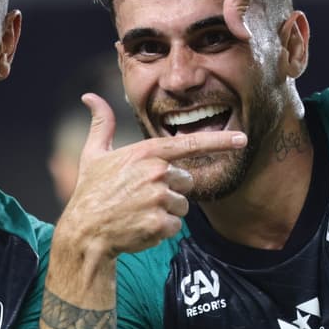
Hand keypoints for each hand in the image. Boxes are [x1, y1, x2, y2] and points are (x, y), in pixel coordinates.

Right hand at [58, 93, 246, 258]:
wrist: (85, 232)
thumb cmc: (90, 191)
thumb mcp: (93, 154)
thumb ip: (100, 124)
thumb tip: (89, 96)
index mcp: (146, 153)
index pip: (189, 143)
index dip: (220, 142)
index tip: (243, 139)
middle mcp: (156, 172)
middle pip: (185, 181)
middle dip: (170, 190)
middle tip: (141, 197)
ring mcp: (159, 198)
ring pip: (183, 205)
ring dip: (166, 211)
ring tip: (139, 211)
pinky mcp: (161, 223)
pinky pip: (176, 225)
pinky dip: (162, 229)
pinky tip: (141, 226)